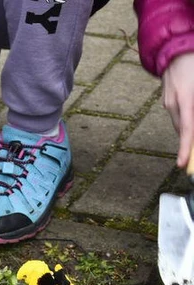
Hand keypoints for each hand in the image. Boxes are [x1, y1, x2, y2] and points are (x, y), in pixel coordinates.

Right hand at [163, 52, 193, 169]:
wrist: (175, 47)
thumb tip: (193, 120)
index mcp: (186, 99)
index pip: (187, 129)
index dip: (184, 148)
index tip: (181, 164)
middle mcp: (172, 103)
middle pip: (183, 129)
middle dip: (190, 140)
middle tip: (193, 151)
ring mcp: (167, 101)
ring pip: (180, 122)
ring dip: (189, 127)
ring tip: (193, 131)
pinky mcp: (166, 98)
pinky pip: (177, 114)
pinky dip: (186, 118)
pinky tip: (192, 112)